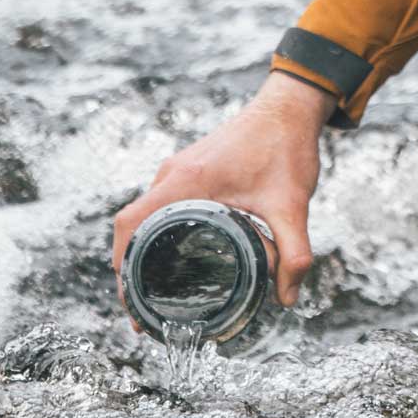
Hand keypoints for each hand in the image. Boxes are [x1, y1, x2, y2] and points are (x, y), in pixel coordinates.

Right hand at [111, 72, 331, 320]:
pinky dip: (159, 231)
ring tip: (156, 292)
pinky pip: (161, 203)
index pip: (131, 223)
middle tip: (145, 311)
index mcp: (187, 180)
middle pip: (133, 225)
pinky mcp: (191, 166)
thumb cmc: (287, 147)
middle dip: (131, 270)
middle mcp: (174, 172)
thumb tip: (287, 299)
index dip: (122, 265)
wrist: (291, 105)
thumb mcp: (292, 204)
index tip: (132, 302)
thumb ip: (294, 253)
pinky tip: (175, 255)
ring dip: (144, 250)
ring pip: (146, 214)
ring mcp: (180, 167)